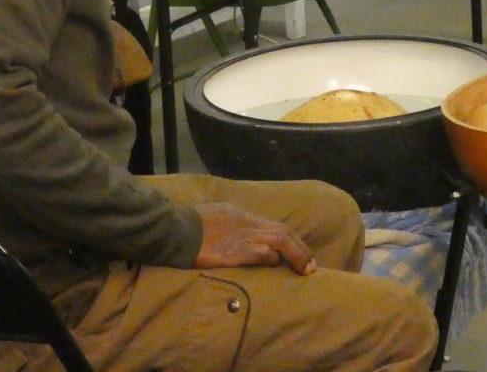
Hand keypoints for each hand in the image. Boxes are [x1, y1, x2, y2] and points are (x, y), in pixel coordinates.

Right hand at [193, 202, 315, 274]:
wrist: (174, 229)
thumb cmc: (189, 224)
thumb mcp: (214, 216)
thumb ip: (229, 222)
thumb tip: (236, 233)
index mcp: (241, 214)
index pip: (273, 226)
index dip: (291, 240)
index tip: (302, 252)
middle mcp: (246, 222)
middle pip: (282, 231)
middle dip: (301, 249)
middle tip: (312, 266)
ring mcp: (242, 236)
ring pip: (279, 240)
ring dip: (296, 255)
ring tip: (305, 270)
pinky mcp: (235, 251)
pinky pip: (262, 253)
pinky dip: (272, 259)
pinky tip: (275, 266)